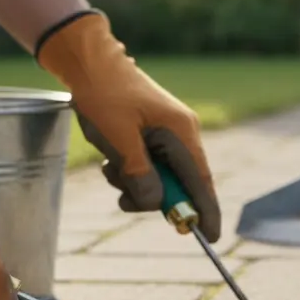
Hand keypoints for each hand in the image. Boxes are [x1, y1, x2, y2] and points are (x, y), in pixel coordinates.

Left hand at [35, 10, 220, 241]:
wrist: (90, 61)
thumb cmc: (103, 95)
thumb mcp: (118, 140)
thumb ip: (139, 175)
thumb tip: (156, 204)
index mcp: (181, 133)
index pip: (200, 182)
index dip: (205, 212)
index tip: (210, 238)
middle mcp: (183, 133)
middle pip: (179, 183)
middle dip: (152, 196)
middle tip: (124, 198)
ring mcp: (170, 132)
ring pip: (161, 176)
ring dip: (134, 182)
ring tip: (109, 166)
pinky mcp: (155, 132)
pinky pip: (150, 164)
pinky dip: (131, 169)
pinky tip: (111, 157)